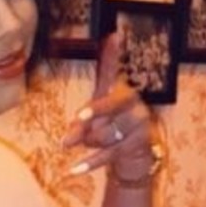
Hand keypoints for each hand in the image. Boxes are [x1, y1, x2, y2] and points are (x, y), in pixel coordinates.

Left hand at [61, 32, 160, 180]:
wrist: (134, 155)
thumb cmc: (115, 121)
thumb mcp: (106, 96)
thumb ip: (107, 70)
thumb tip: (113, 36)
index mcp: (124, 90)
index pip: (112, 82)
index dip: (101, 90)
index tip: (89, 95)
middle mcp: (136, 105)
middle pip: (105, 112)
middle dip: (85, 124)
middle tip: (65, 140)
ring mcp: (140, 125)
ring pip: (105, 134)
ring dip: (89, 143)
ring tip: (85, 145)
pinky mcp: (140, 145)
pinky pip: (109, 155)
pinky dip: (90, 164)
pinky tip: (73, 170)